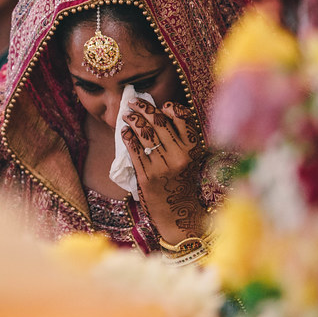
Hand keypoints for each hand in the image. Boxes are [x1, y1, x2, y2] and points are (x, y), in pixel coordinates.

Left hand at [119, 98, 207, 241]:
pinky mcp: (147, 175)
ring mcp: (162, 165)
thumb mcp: (189, 159)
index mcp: (193, 148)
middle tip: (133, 102)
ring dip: (133, 120)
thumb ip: (180, 138)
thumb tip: (159, 113)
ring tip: (126, 115)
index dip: (169, 107)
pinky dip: (127, 136)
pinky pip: (134, 149)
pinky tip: (124, 131)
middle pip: (159, 122)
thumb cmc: (181, 182)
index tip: (159, 104)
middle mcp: (179, 155)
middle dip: (143, 108)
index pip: (182, 117)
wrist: (177, 214)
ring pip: (145, 133)